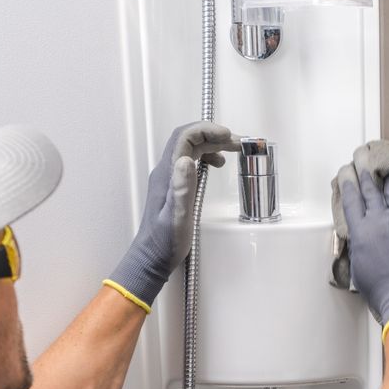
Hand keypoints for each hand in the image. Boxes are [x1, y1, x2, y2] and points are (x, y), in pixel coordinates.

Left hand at [108, 122, 235, 308]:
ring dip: (211, 145)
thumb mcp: (178, 216)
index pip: (184, 138)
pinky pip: (190, 161)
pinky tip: (216, 165)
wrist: (151, 258)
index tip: (228, 136)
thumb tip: (187, 160)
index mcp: (167, 174)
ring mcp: (169, 178)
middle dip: (213, 135)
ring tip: (232, 151)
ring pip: (190, 149)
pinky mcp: (174, 186)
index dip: (206, 131)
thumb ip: (182, 188)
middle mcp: (166, 171)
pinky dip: (206, 157)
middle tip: (237, 143)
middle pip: (188, 140)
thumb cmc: (165, 242)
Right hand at [339, 164, 388, 329]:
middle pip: (369, 185)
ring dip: (386, 168)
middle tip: (362, 154)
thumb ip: (357, 247)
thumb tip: (358, 238)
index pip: (350, 197)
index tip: (347, 171)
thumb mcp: (358, 269)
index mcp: (360, 231)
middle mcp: (379, 219)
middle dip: (364, 166)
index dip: (348, 180)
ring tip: (384, 157)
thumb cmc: (385, 293)